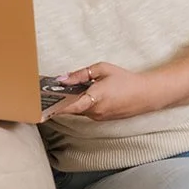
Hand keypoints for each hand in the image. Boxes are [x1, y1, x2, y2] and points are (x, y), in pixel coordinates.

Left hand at [43, 62, 157, 121]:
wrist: (145, 94)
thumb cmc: (125, 79)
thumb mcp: (102, 69)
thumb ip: (81, 74)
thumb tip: (63, 78)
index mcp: (95, 97)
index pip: (70, 106)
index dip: (56, 108)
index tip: (42, 110)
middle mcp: (95, 111)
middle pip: (71, 107)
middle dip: (62, 100)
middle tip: (48, 93)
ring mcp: (98, 117)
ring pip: (78, 110)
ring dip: (72, 102)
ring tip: (66, 90)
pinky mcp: (102, 119)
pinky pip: (86, 111)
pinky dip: (81, 104)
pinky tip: (82, 95)